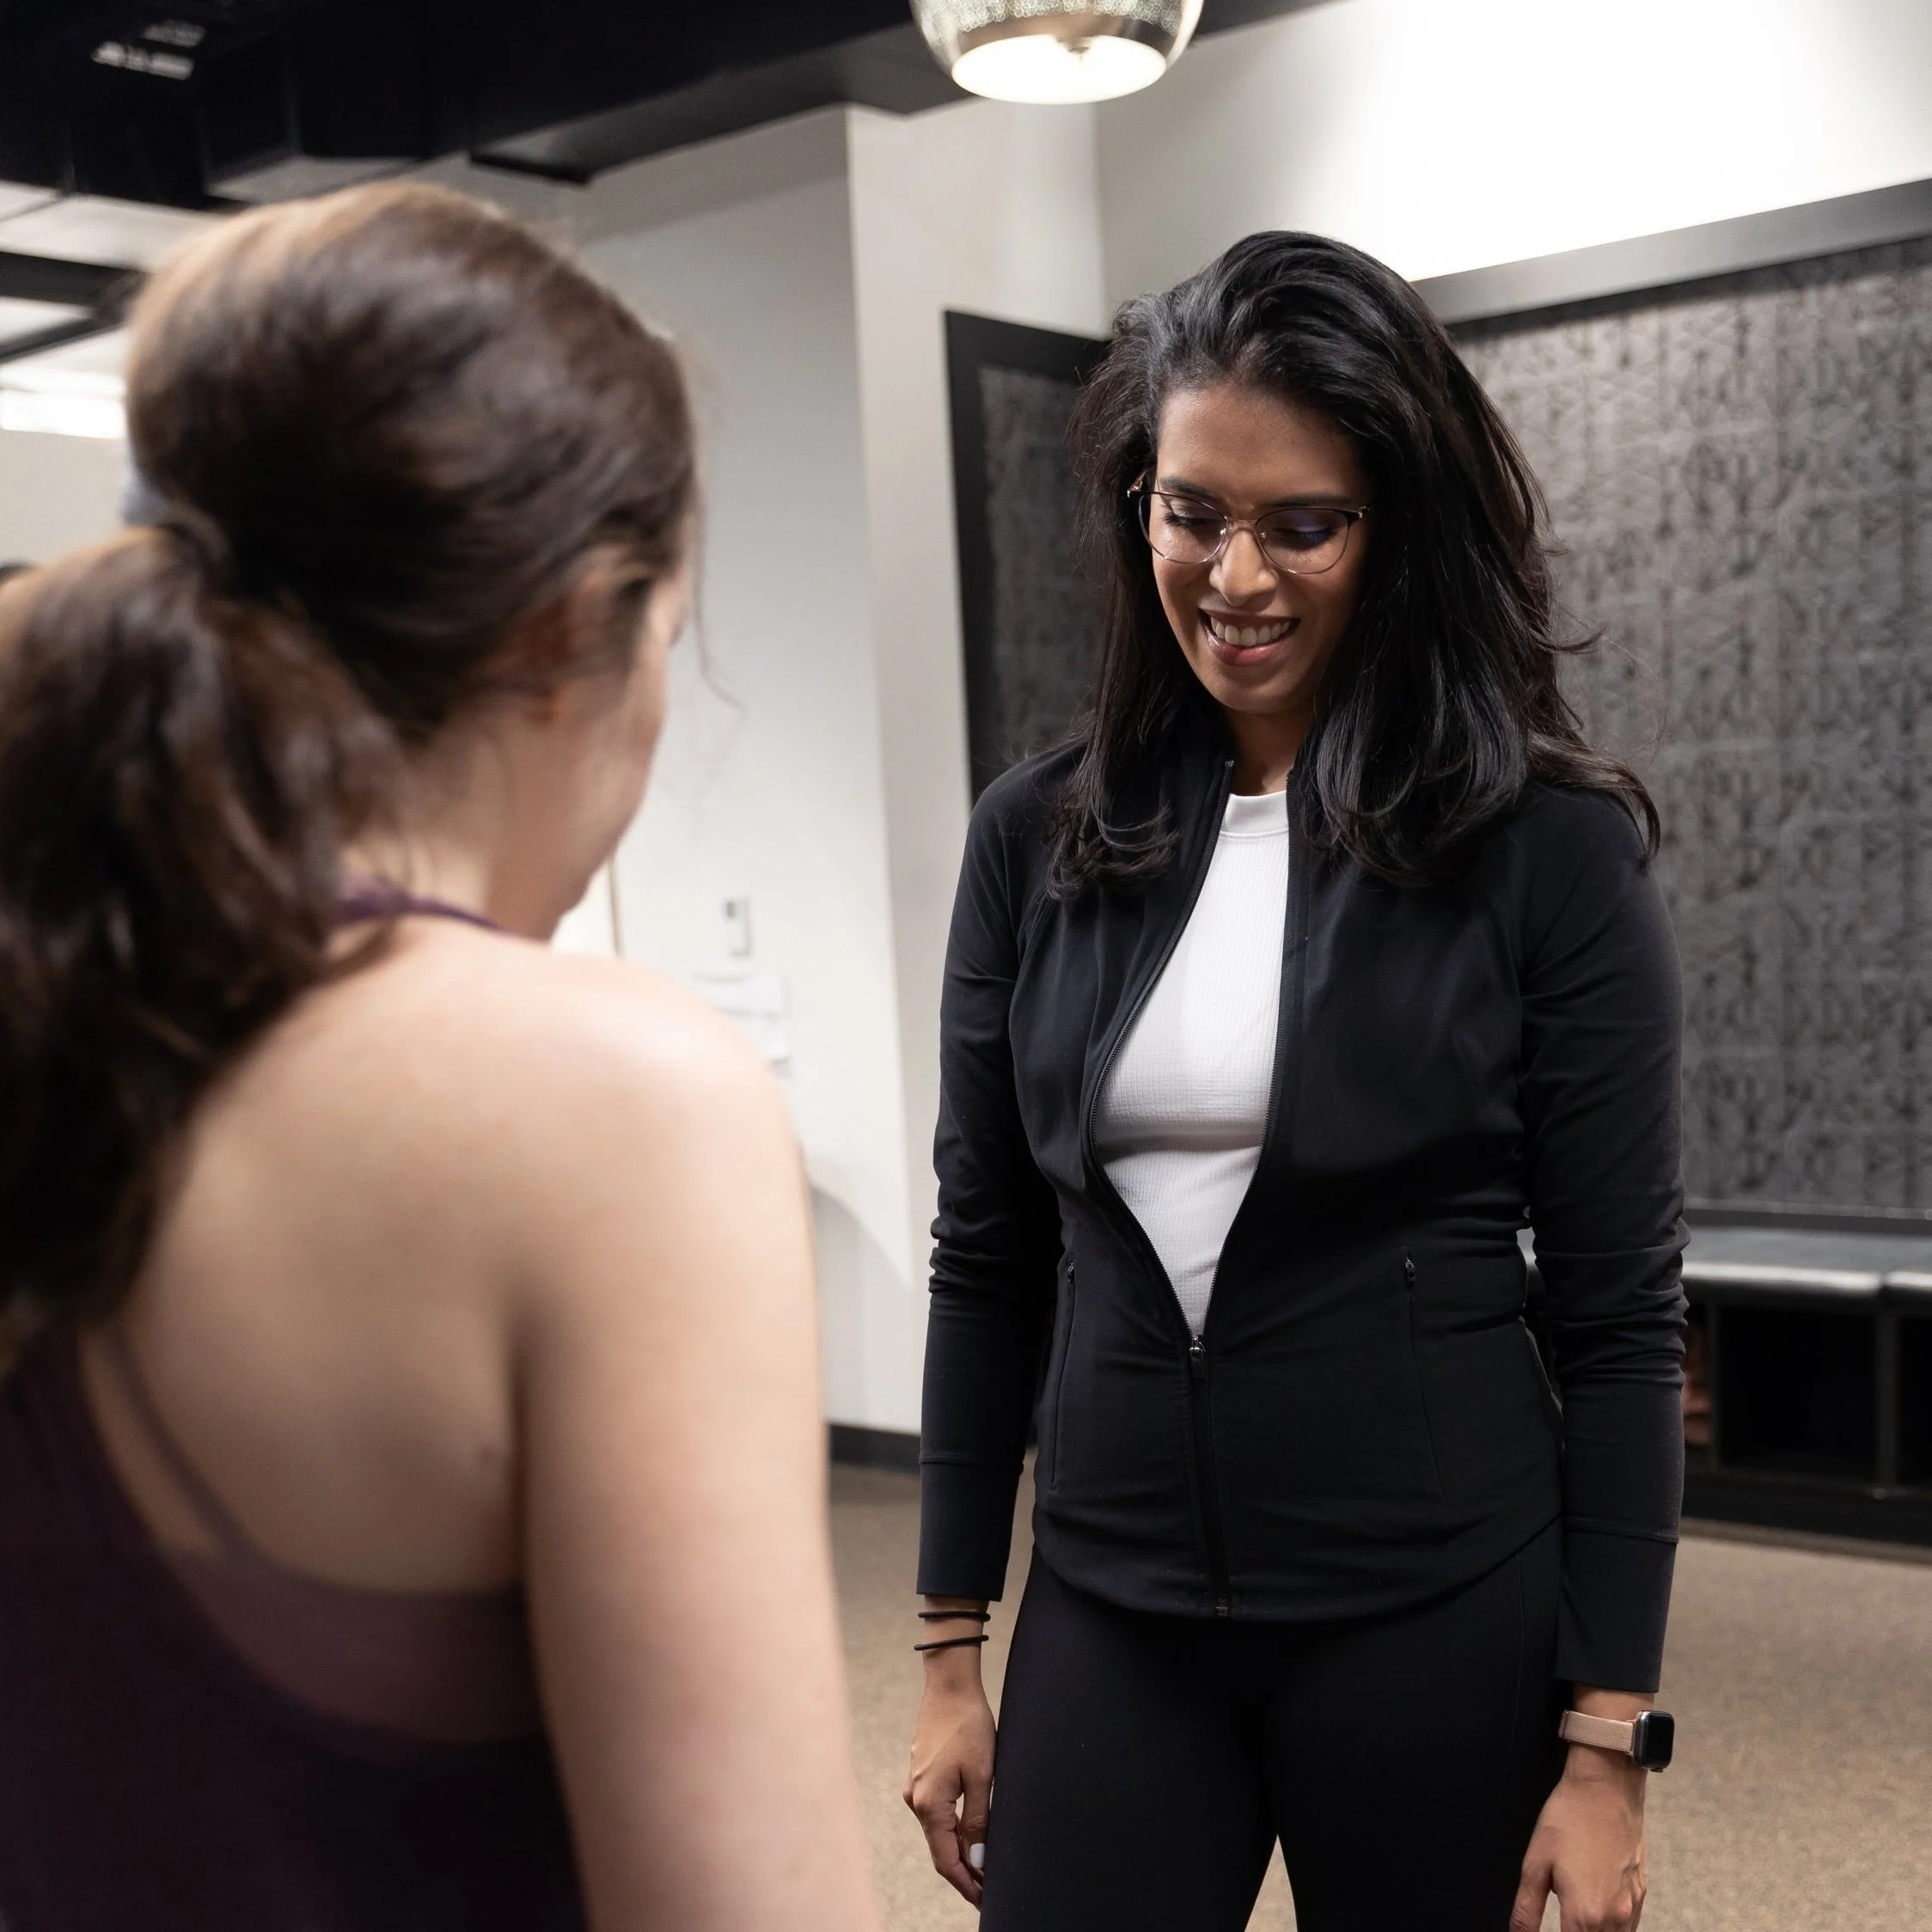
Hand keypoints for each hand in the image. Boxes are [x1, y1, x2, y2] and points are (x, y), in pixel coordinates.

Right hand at [904, 1662, 996, 1906]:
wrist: (950, 1684)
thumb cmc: (968, 1725)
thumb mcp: (982, 1776)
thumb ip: (978, 1820)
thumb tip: (978, 1859)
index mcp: (929, 1804)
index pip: (945, 1860)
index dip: (965, 1884)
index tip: (984, 1900)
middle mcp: (916, 1800)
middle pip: (940, 1849)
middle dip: (964, 1872)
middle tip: (989, 1890)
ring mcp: (917, 1787)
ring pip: (939, 1831)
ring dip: (960, 1850)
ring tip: (985, 1867)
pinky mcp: (922, 1776)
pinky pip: (937, 1813)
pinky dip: (953, 1829)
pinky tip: (971, 1834)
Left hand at [1510, 1746, 1647, 1931]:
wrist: (1607, 1788)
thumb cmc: (1567, 1820)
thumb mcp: (1535, 1863)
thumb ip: (1526, 1909)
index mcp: (1585, 1917)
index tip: (1547, 1929)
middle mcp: (1615, 1920)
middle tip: (1560, 1920)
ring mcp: (1632, 1908)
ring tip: (1573, 1920)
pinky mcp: (1642, 1893)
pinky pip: (1628, 1928)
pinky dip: (1612, 1929)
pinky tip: (1594, 1912)